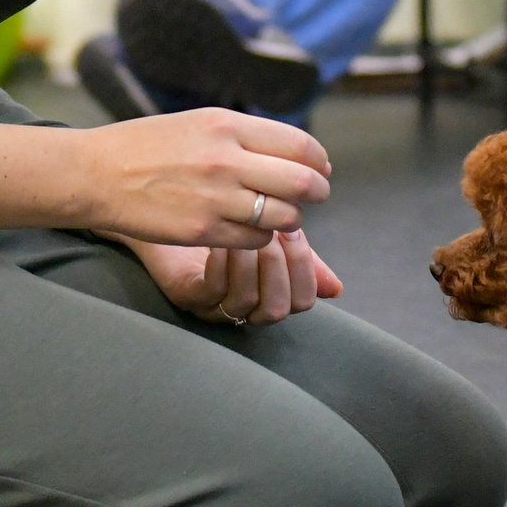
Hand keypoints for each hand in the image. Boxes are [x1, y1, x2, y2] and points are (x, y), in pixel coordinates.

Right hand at [0, 109, 330, 246]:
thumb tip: (295, 153)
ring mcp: (215, 197)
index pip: (300, 145)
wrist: (96, 174)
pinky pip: (256, 240)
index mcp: (227, 126)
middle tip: (315, 196)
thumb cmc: (147, 146)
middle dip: (318, 192)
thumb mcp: (199, 122)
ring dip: (290, 218)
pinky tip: (249, 231)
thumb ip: (245, 135)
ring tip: (278, 215)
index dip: (320, 161)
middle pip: (303, 182)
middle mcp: (226, 159)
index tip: (321, 169)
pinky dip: (261, 238)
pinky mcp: (202, 230)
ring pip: (284, 215)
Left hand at [132, 230, 343, 325]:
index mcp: (267, 291)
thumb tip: (336, 288)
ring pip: (245, 302)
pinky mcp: (184, 294)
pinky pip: (211, 291)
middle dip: (279, 265)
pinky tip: (222, 236)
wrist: (170, 197)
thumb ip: (299, 252)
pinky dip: (222, 263)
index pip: (301, 301)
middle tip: (271, 226)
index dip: (304, 269)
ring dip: (251, 261)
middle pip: (276, 308)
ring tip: (244, 227)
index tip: (294, 229)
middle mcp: (241, 306)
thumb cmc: (223, 213)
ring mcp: (211, 304)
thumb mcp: (268, 227)